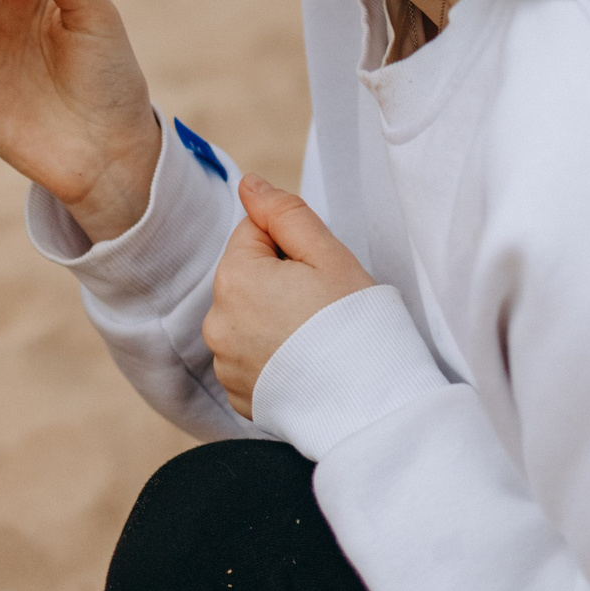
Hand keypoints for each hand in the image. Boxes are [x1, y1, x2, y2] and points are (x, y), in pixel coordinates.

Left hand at [205, 174, 376, 418]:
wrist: (372, 405)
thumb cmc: (357, 326)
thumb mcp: (329, 255)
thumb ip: (285, 212)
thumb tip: (250, 185)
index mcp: (234, 278)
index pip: (255, 232)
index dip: (293, 247)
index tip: (319, 274)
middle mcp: (217, 321)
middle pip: (248, 276)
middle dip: (280, 281)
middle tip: (322, 306)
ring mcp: (225, 362)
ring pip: (247, 316)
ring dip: (273, 318)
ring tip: (315, 339)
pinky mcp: (238, 394)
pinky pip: (250, 357)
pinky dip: (272, 356)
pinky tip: (305, 365)